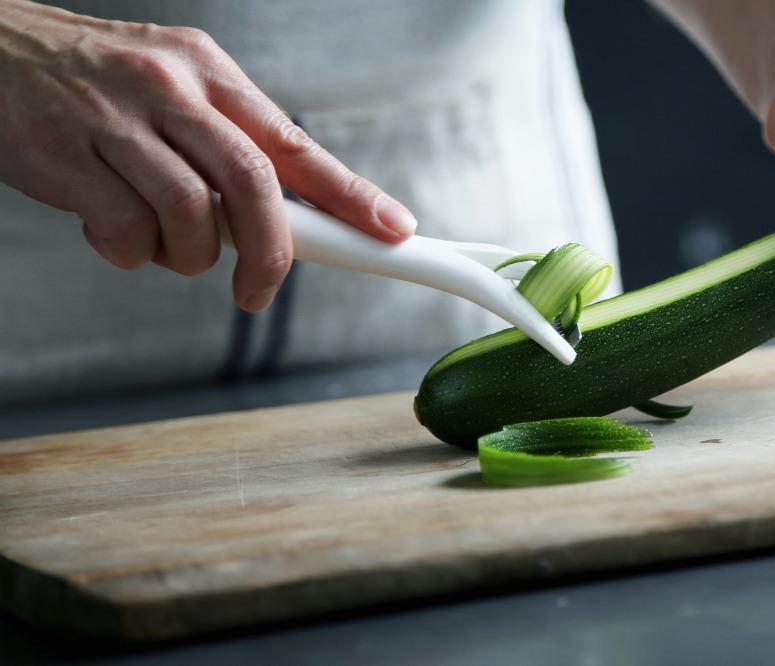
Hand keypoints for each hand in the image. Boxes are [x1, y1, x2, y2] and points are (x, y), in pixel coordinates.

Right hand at [0, 0, 416, 310]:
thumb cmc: (95, 83)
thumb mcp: (175, 89)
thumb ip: (229, 143)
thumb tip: (294, 215)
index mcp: (207, 73)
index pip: (294, 142)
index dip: (350, 194)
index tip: (392, 230)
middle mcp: (168, 89)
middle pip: (253, 182)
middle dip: (271, 251)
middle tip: (260, 290)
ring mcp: (113, 120)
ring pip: (190, 214)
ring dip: (188, 255)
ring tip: (165, 245)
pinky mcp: (62, 156)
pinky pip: (122, 231)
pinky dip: (128, 253)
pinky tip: (112, 231)